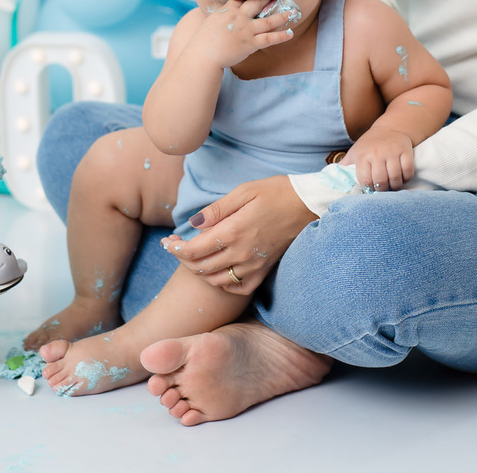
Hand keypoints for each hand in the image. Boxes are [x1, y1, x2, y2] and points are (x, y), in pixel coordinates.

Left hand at [162, 176, 315, 293]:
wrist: (310, 205)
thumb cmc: (277, 192)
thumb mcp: (244, 191)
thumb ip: (216, 210)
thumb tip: (193, 223)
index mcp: (234, 231)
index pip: (193, 250)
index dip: (175, 248)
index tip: (167, 242)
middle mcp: (242, 253)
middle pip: (200, 267)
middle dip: (182, 259)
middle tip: (175, 248)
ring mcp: (254, 265)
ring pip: (216, 280)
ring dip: (199, 271)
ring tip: (193, 258)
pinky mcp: (265, 270)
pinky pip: (239, 287)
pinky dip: (224, 283)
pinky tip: (219, 271)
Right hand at [190, 0, 295, 69]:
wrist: (203, 55)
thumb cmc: (204, 41)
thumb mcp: (211, 22)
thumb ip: (221, 16)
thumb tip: (225, 16)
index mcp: (228, 10)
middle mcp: (239, 17)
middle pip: (258, 4)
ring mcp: (246, 30)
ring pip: (268, 21)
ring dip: (282, 16)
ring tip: (293, 12)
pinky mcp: (250, 44)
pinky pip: (269, 38)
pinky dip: (281, 36)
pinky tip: (290, 33)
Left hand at [342, 126, 414, 190]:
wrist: (390, 128)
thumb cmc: (369, 144)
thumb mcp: (355, 152)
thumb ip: (345, 166)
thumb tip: (332, 178)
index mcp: (363, 156)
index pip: (365, 180)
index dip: (368, 189)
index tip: (371, 190)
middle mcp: (377, 153)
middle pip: (381, 180)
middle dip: (382, 189)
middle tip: (383, 190)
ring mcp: (392, 152)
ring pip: (395, 177)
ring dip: (395, 186)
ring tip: (393, 186)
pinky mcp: (406, 151)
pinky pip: (408, 170)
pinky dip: (406, 178)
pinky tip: (402, 177)